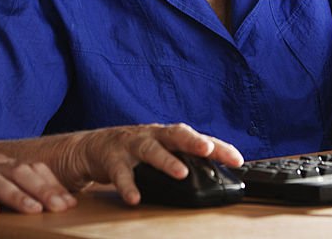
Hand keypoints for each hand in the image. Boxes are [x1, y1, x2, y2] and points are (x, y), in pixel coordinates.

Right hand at [0, 143, 76, 214]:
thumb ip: (16, 182)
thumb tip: (47, 200)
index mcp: (4, 164)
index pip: (33, 171)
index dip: (53, 186)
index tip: (71, 202)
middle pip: (21, 175)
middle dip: (43, 191)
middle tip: (61, 207)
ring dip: (17, 196)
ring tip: (34, 209)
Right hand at [58, 123, 242, 205]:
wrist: (93, 147)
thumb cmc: (135, 150)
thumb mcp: (160, 151)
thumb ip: (183, 160)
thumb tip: (216, 180)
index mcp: (168, 135)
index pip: (198, 138)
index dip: (218, 147)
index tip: (237, 159)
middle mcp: (152, 135)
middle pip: (175, 134)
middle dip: (193, 141)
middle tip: (208, 149)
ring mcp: (131, 145)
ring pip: (150, 149)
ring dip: (166, 160)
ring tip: (181, 173)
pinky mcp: (112, 159)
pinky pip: (120, 173)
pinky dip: (128, 185)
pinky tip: (135, 198)